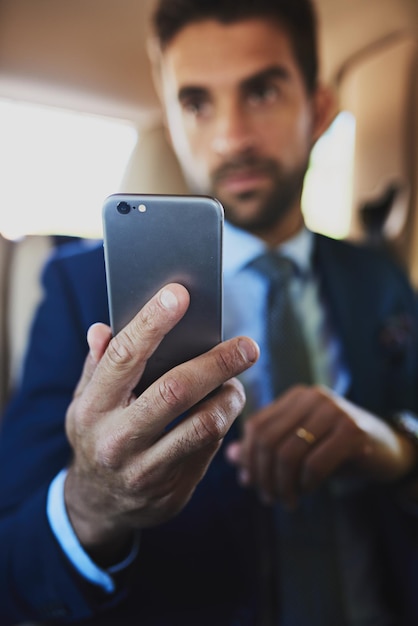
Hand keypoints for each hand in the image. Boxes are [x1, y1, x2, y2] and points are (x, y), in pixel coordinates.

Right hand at [65, 283, 258, 563]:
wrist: (98, 505)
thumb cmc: (96, 435)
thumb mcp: (84, 401)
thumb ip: (98, 365)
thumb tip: (103, 329)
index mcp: (92, 408)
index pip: (124, 356)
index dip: (153, 322)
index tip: (180, 294)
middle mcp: (116, 439)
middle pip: (176, 390)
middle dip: (217, 362)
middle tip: (248, 345)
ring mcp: (145, 470)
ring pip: (203, 424)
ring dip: (230, 397)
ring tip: (236, 382)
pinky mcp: (172, 491)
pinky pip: (209, 449)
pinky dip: (222, 422)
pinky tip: (222, 409)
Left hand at [226, 385, 416, 508]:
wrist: (387, 449)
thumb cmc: (337, 448)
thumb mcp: (300, 445)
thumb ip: (266, 448)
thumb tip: (230, 457)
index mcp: (295, 397)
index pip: (256, 426)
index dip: (248, 458)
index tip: (250, 483)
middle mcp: (312, 397)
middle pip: (268, 440)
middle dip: (263, 475)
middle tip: (268, 498)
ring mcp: (333, 411)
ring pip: (288, 453)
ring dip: (282, 485)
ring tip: (286, 500)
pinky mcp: (351, 431)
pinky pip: (314, 464)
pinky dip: (305, 484)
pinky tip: (306, 492)